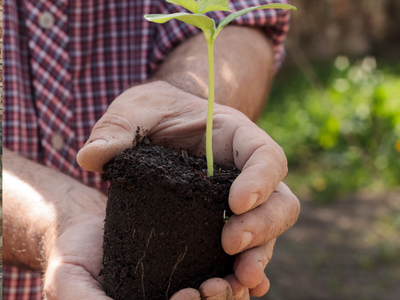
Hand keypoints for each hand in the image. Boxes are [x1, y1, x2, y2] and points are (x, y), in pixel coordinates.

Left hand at [77, 81, 299, 299]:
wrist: (162, 123)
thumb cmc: (155, 111)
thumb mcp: (135, 110)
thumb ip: (117, 128)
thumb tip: (90, 157)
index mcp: (236, 136)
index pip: (266, 157)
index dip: (261, 180)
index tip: (236, 202)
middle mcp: (246, 171)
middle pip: (280, 200)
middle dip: (263, 226)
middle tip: (231, 245)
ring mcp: (240, 199)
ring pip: (270, 230)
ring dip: (258, 255)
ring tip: (239, 279)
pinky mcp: (224, 221)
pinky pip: (247, 247)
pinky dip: (243, 268)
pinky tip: (230, 287)